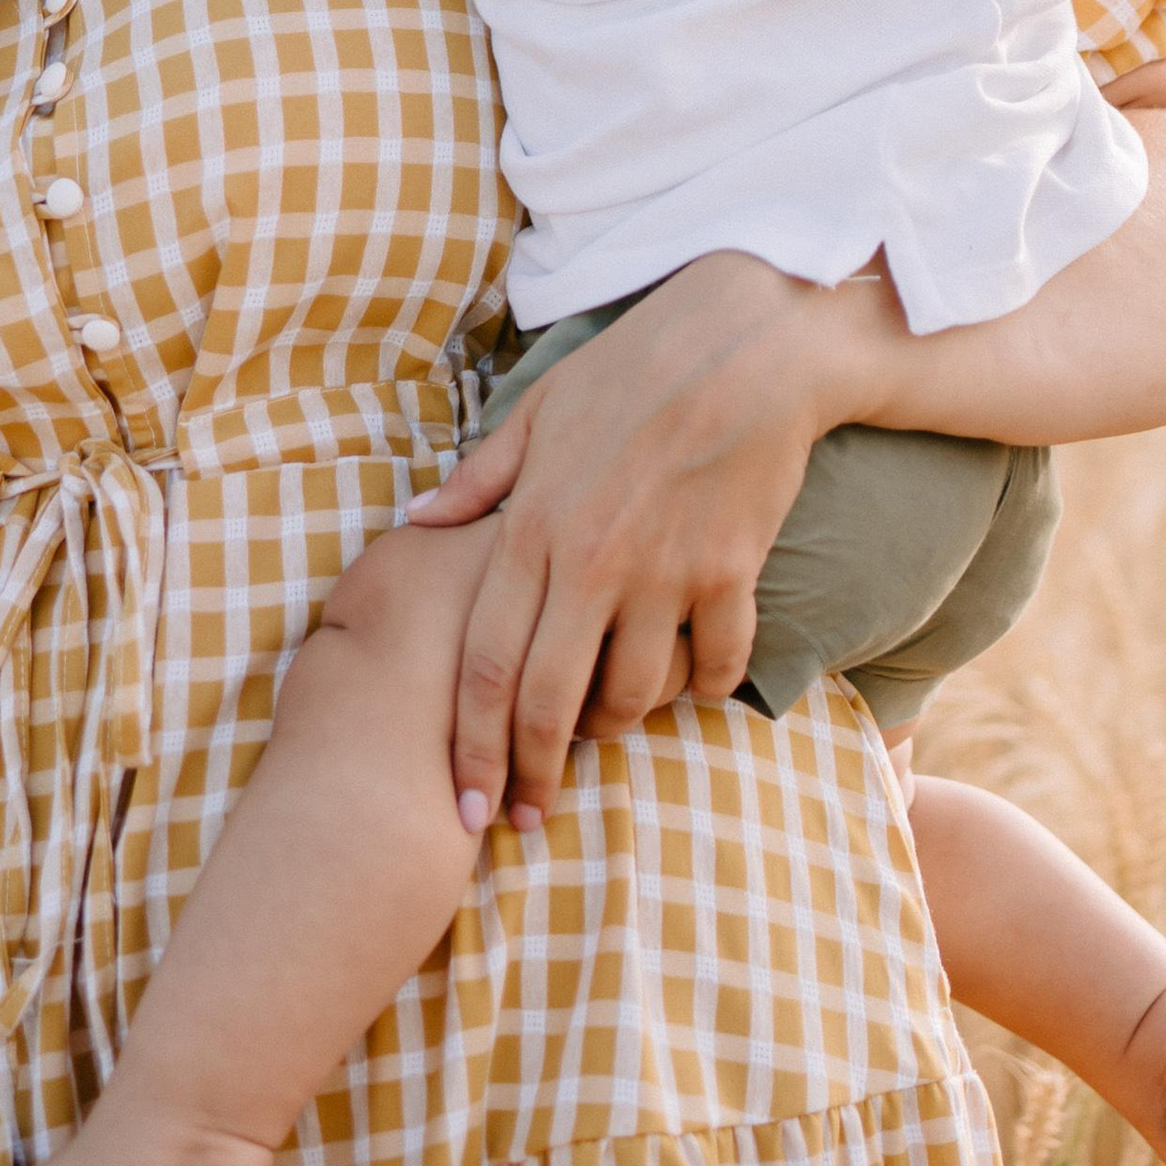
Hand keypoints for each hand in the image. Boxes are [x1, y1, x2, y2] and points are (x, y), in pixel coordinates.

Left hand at [409, 255, 873, 829]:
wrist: (750, 344)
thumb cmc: (633, 368)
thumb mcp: (538, 411)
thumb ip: (478, 479)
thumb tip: (416, 520)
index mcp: (533, 528)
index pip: (483, 664)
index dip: (468, 748)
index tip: (462, 805)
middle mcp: (592, 563)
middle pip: (547, 702)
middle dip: (527, 775)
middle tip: (520, 820)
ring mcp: (665, 573)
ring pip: (629, 696)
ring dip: (612, 728)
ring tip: (602, 733)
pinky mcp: (731, 572)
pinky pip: (715, 664)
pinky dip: (703, 688)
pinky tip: (691, 686)